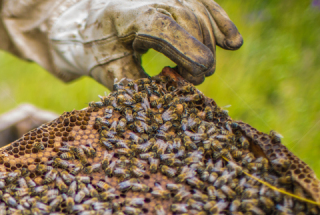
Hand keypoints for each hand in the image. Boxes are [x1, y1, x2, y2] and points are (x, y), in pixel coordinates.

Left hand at [49, 0, 242, 87]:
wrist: (87, 23)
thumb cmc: (98, 49)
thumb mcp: (110, 71)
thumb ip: (138, 85)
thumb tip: (167, 100)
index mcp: (135, 16)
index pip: (170, 29)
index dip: (188, 55)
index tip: (196, 78)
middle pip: (192, 24)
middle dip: (198, 57)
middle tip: (189, 81)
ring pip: (202, 16)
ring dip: (207, 46)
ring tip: (198, 71)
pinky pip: (207, 6)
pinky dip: (220, 24)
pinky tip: (233, 43)